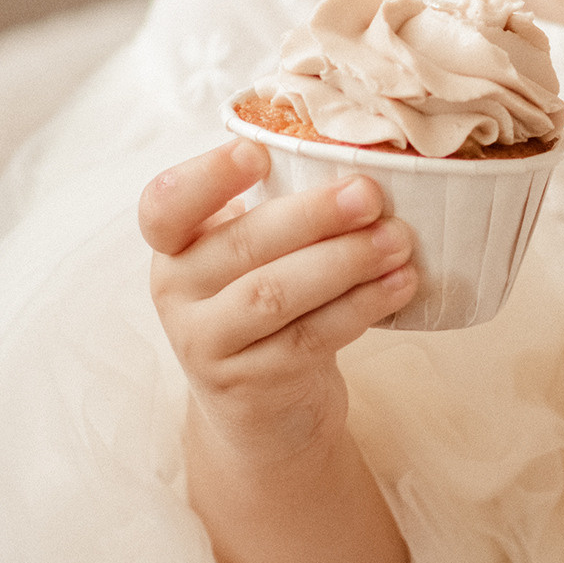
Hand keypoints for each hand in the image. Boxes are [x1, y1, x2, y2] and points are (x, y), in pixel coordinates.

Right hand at [142, 137, 418, 466]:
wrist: (264, 409)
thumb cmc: (267, 305)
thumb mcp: (254, 257)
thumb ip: (280, 211)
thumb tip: (358, 161)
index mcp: (175, 246)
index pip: (164, 206)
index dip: (207, 176)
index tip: (258, 152)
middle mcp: (178, 294)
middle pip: (241, 246)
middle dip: (312, 215)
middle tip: (369, 194)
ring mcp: (208, 345)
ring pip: (274, 295)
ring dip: (344, 262)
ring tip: (397, 240)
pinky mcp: (250, 386)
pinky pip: (309, 338)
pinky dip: (360, 306)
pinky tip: (399, 283)